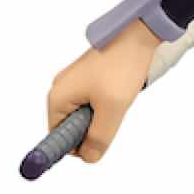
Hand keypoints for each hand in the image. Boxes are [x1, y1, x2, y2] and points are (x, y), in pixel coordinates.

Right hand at [44, 18, 157, 163]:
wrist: (137, 36)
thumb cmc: (121, 68)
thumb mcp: (112, 110)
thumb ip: (99, 138)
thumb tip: (89, 158)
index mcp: (57, 98)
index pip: (58, 138)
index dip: (77, 146)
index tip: (97, 140)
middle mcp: (59, 90)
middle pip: (70, 128)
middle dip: (91, 130)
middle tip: (110, 115)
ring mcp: (71, 83)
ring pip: (83, 116)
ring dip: (100, 118)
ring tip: (114, 102)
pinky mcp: (84, 78)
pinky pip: (90, 104)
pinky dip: (103, 106)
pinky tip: (116, 95)